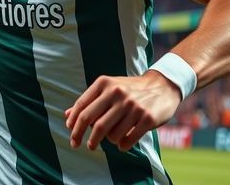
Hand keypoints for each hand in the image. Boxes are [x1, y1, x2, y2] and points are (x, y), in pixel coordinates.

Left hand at [64, 71, 180, 151]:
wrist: (163, 86)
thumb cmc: (129, 90)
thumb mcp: (108, 89)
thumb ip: (89, 102)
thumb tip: (66, 116)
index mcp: (104, 84)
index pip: (82, 106)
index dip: (73, 123)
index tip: (70, 133)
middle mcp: (117, 93)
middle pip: (93, 122)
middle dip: (81, 136)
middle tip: (78, 144)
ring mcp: (133, 106)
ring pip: (110, 134)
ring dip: (107, 140)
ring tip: (111, 138)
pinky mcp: (147, 118)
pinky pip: (128, 140)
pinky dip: (122, 145)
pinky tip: (122, 144)